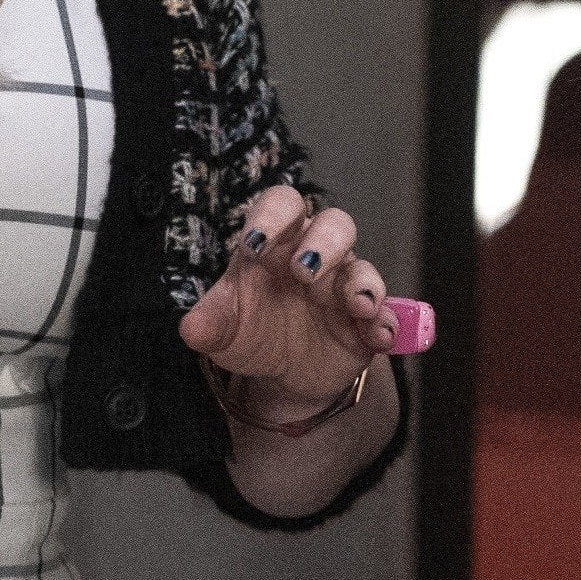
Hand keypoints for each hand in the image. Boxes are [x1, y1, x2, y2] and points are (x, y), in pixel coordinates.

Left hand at [179, 185, 397, 422]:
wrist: (282, 374)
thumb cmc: (252, 332)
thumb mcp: (223, 329)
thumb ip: (210, 322)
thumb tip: (192, 327)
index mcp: (276, 243)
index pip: (281, 205)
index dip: (272, 215)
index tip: (254, 243)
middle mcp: (316, 255)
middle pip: (334, 225)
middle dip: (324, 243)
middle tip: (304, 271)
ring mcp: (345, 286)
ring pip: (364, 267)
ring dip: (363, 283)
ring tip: (358, 305)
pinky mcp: (368, 319)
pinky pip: (387, 314)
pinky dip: (386, 324)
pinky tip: (378, 338)